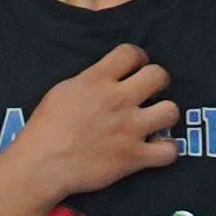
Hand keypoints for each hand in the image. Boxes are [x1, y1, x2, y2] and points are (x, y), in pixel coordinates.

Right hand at [18, 43, 181, 192]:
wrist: (44, 163)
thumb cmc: (46, 126)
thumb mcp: (63, 90)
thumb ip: (89, 81)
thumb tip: (106, 79)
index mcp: (97, 80)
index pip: (131, 53)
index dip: (137, 57)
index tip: (135, 67)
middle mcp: (119, 100)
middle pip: (159, 75)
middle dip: (157, 81)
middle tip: (150, 91)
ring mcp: (130, 129)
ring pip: (171, 111)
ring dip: (164, 114)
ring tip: (155, 119)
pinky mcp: (135, 156)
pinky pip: (170, 150)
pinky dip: (167, 150)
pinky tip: (157, 148)